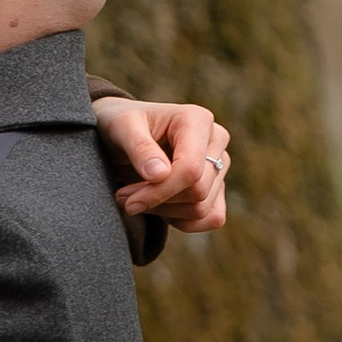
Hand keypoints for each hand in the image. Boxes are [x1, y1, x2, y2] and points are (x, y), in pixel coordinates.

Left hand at [99, 96, 230, 233]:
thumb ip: (139, 148)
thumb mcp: (121, 129)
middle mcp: (216, 140)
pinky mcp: (218, 186)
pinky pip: (212, 218)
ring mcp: (220, 164)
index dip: (159, 191)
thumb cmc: (122, 125)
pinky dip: (182, 222)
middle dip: (157, 201)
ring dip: (164, 212)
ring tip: (136, 199)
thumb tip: (160, 175)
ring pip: (202, 208)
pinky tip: (158, 208)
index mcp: (197, 119)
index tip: (127, 200)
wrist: (124, 134)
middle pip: (198, 191)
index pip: (190, 169)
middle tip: (124, 198)